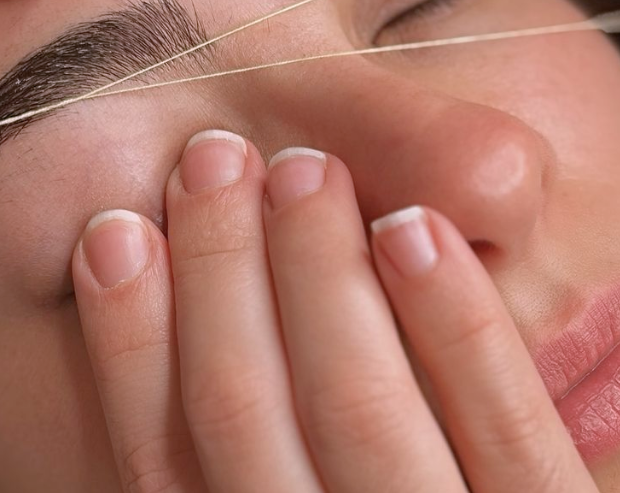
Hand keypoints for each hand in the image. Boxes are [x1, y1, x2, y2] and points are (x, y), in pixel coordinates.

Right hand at [71, 131, 597, 491]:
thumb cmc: (385, 477)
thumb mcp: (287, 473)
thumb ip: (240, 430)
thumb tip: (148, 292)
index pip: (160, 465)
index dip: (128, 344)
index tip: (113, 231)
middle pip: (243, 418)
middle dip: (217, 274)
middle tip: (211, 159)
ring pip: (359, 414)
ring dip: (317, 274)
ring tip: (301, 169)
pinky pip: (507, 431)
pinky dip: (451, 324)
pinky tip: (415, 227)